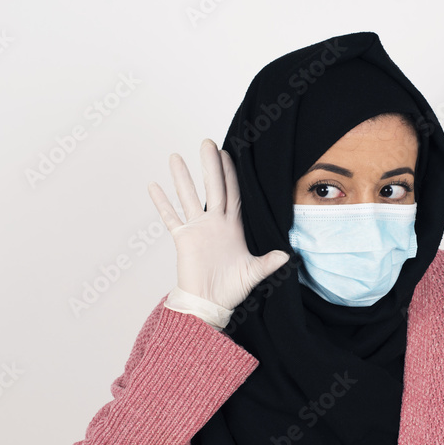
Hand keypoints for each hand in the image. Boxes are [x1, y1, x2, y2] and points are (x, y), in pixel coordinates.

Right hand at [147, 139, 289, 309]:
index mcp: (233, 227)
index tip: (228, 154)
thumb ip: (269, 262)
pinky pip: (170, 217)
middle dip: (210, 165)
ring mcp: (197, 229)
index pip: (232, 194)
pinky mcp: (183, 239)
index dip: (231, 175)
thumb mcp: (254, 272)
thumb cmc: (231, 290)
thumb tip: (289, 255)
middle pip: (212, 187)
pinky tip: (154, 186)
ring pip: (188, 197)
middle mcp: (214, 223)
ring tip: (175, 156)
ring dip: (182, 177)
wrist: (209, 303)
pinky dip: (162, 202)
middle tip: (207, 142)